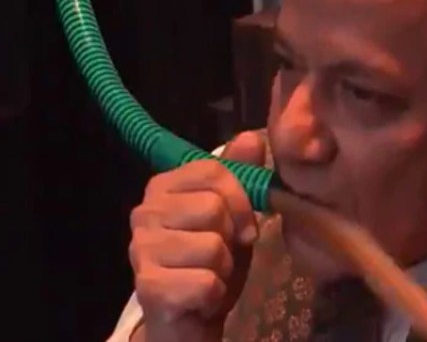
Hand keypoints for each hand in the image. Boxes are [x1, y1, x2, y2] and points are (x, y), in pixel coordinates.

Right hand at [129, 132, 267, 341]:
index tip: (242, 226)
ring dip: (224, 268)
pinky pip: (206, 281)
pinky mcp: (147, 286)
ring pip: (213, 246)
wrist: (190, 321)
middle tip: (219, 255)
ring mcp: (141, 249)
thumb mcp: (234, 215)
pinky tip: (199, 297)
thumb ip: (241, 176)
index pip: (214, 170)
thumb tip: (251, 137)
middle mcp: (144, 212)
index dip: (241, 199)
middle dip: (231, 237)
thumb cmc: (211, 263)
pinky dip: (214, 294)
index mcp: (163, 186)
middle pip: (213, 206)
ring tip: (209, 274)